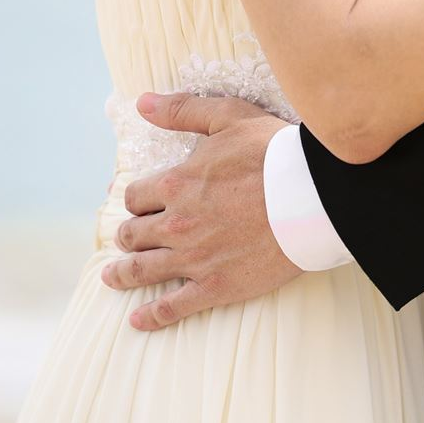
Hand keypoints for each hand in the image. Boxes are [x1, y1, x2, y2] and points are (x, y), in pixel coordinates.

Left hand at [100, 93, 301, 330]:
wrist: (311, 196)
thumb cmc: (273, 152)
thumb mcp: (228, 117)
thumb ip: (182, 110)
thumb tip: (143, 102)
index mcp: (177, 183)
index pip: (136, 196)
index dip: (136, 199)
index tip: (140, 203)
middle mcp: (177, 223)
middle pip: (134, 234)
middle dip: (128, 235)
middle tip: (129, 239)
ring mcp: (194, 258)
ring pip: (143, 270)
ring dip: (123, 274)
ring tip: (112, 277)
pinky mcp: (215, 286)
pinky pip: (172, 306)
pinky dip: (151, 315)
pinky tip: (138, 320)